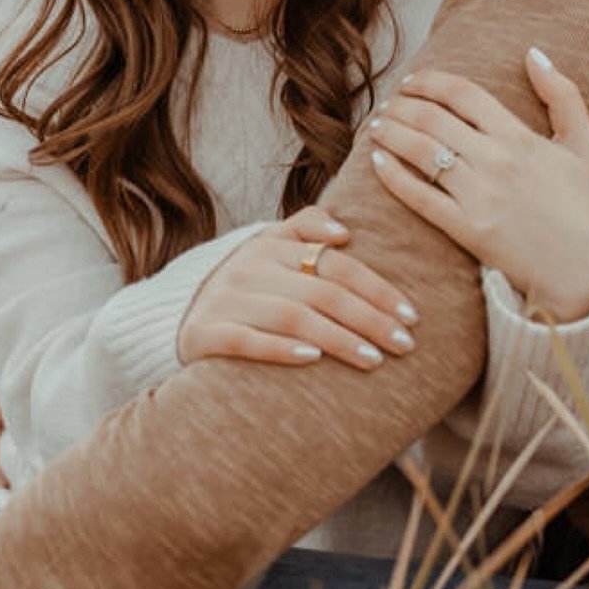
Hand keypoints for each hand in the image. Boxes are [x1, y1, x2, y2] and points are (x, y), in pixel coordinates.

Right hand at [177, 206, 418, 370]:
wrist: (178, 319)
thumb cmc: (245, 290)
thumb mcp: (269, 248)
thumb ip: (306, 228)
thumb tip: (345, 232)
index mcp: (272, 245)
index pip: (336, 264)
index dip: (377, 289)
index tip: (411, 316)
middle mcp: (249, 268)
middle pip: (322, 291)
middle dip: (369, 319)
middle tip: (404, 345)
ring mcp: (225, 300)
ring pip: (292, 315)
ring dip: (338, 338)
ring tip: (372, 360)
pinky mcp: (204, 333)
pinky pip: (245, 340)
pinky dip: (280, 348)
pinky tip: (311, 358)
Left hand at [367, 48, 588, 321]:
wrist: (581, 269)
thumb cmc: (580, 205)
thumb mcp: (584, 144)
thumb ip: (563, 94)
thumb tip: (534, 53)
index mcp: (520, 137)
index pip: (463, 94)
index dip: (430, 82)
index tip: (411, 82)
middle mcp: (497, 161)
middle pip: (433, 119)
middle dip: (401, 106)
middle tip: (387, 105)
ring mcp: (479, 195)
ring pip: (421, 152)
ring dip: (391, 133)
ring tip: (377, 127)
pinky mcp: (466, 228)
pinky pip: (420, 197)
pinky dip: (393, 177)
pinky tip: (378, 162)